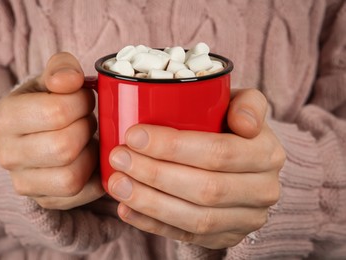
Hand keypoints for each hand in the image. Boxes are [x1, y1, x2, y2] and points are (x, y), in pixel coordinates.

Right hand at [0, 52, 103, 209]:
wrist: (38, 133)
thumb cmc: (48, 102)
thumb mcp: (52, 78)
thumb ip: (62, 68)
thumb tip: (69, 80)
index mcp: (4, 118)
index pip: (55, 112)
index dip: (82, 103)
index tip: (84, 99)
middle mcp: (7, 154)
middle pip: (64, 147)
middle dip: (86, 129)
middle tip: (88, 120)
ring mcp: (23, 183)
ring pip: (71, 177)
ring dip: (90, 155)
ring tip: (87, 140)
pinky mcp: (44, 200)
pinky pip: (81, 195)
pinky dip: (95, 177)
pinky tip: (92, 159)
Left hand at [107, 88, 285, 248]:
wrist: (242, 164)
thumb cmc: (231, 127)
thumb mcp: (242, 104)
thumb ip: (248, 103)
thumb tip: (245, 124)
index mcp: (267, 153)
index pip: (219, 152)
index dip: (173, 147)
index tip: (134, 135)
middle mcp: (263, 190)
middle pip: (205, 188)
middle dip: (155, 174)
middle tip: (119, 158)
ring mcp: (245, 219)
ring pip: (196, 218)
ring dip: (150, 202)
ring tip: (117, 184)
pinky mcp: (226, 237)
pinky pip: (188, 236)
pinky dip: (153, 224)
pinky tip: (127, 209)